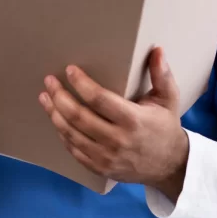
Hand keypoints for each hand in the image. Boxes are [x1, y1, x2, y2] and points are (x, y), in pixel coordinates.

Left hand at [39, 47, 188, 200]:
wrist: (171, 166)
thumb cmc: (166, 127)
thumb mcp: (168, 100)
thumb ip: (162, 74)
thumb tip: (157, 49)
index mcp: (133, 120)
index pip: (99, 99)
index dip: (81, 83)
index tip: (70, 70)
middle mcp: (117, 140)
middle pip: (78, 116)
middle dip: (59, 96)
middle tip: (50, 81)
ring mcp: (106, 157)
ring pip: (71, 133)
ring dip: (54, 113)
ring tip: (45, 97)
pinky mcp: (99, 167)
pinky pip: (73, 149)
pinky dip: (61, 133)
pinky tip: (55, 119)